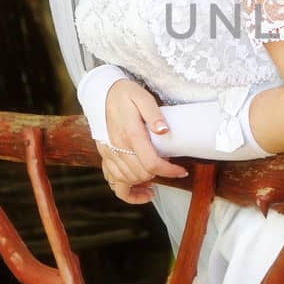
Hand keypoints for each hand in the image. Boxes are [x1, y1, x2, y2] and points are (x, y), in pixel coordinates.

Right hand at [97, 79, 187, 202]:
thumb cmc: (125, 94)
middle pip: (141, 174)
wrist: (101, 93)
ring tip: (156, 178)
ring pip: (127, 181)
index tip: (181, 171)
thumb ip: (154, 114)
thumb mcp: (143, 97)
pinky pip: (112, 181)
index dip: (169, 171)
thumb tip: (164, 130)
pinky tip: (138, 187)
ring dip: (143, 183)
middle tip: (170, 169)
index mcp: (131, 133)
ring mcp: (109, 153)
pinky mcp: (105, 156)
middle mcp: (118, 147)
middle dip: (159, 175)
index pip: (151, 163)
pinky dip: (126, 190)